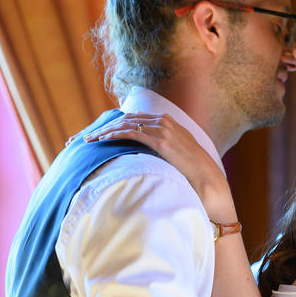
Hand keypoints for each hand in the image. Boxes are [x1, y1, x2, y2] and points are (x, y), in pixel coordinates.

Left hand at [83, 113, 235, 220]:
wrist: (208, 178)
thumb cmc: (194, 171)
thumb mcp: (178, 155)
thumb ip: (165, 149)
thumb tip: (152, 157)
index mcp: (169, 122)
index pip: (135, 118)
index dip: (116, 124)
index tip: (101, 132)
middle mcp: (165, 121)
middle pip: (126, 118)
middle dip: (105, 126)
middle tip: (87, 135)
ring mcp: (163, 128)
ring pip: (125, 123)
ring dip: (104, 131)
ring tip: (88, 139)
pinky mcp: (160, 139)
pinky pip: (130, 132)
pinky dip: (113, 134)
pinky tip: (101, 140)